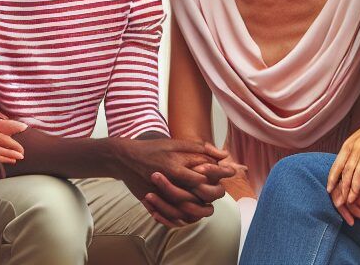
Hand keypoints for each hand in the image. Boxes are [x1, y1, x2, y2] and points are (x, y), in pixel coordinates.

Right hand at [112, 138, 233, 227]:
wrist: (126, 159)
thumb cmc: (154, 149)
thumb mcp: (176, 143)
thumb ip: (200, 148)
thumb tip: (224, 154)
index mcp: (179, 162)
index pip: (207, 170)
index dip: (222, 172)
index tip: (232, 171)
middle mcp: (173, 178)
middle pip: (202, 191)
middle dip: (215, 192)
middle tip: (222, 190)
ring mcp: (164, 192)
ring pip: (190, 207)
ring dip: (203, 207)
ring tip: (210, 205)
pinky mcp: (156, 202)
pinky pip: (175, 216)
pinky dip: (186, 217)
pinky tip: (193, 212)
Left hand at [327, 118, 359, 216]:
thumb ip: (356, 162)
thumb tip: (351, 178)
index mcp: (350, 143)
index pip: (338, 163)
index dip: (332, 178)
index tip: (329, 190)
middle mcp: (357, 146)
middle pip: (347, 171)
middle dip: (342, 188)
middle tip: (339, 202)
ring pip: (358, 173)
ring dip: (354, 189)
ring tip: (351, 200)